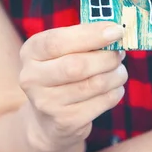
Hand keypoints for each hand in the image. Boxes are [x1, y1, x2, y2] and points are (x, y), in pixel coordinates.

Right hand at [19, 22, 127, 151]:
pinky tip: (114, 88)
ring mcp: (47, 103)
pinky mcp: (65, 121)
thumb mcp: (63, 52)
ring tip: (119, 71)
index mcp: (30, 52)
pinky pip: (102, 102)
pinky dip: (115, 92)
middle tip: (120, 53)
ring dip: (116, 75)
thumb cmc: (62, 74)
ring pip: (94, 84)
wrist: (47, 120)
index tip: (116, 30)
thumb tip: (115, 32)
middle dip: (107, 57)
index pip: (58, 41)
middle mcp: (32, 78)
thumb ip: (84, 39)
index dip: (91, 34)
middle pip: (77, 65)